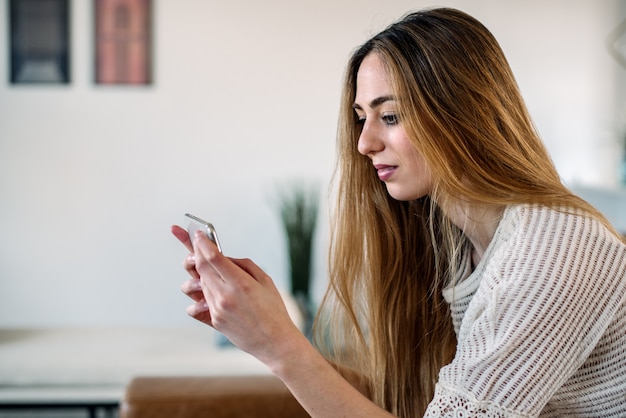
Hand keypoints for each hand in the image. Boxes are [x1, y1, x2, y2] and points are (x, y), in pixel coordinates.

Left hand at [171, 225, 301, 363]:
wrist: (275, 342)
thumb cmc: (274, 310)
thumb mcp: (266, 281)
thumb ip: (244, 265)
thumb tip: (225, 257)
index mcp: (241, 284)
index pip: (214, 257)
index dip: (203, 243)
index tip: (198, 234)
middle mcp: (225, 296)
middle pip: (201, 268)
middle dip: (196, 253)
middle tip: (196, 245)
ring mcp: (217, 310)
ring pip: (199, 283)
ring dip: (200, 273)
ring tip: (208, 270)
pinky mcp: (214, 321)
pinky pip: (200, 301)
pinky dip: (204, 292)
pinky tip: (209, 290)